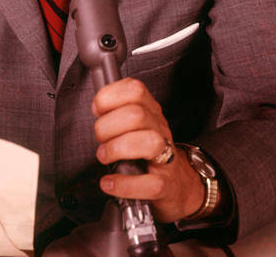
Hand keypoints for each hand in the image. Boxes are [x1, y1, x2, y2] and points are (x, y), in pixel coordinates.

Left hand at [91, 78, 204, 222]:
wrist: (177, 183)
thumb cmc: (149, 152)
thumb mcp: (136, 125)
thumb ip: (117, 111)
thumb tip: (98, 107)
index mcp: (151, 112)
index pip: (135, 90)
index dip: (110, 97)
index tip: (98, 109)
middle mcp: (160, 130)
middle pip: (137, 115)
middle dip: (108, 127)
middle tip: (100, 139)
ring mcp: (166, 158)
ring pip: (149, 143)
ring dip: (118, 149)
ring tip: (105, 156)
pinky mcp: (166, 186)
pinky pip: (151, 184)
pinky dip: (125, 184)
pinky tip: (110, 183)